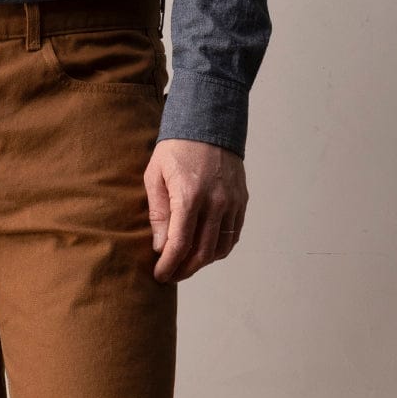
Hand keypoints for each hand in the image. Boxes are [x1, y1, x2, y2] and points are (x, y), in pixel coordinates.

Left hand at [144, 140, 247, 283]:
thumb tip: (161, 247)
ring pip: (219, 248)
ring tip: (185, 265)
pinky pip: (233, 235)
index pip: (180, 245)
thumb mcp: (155, 177)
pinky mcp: (241, 200)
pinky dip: (218, 249)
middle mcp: (215, 202)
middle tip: (170, 275)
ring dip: (201, 263)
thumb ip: (158, 214)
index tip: (159, 276)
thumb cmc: (176, 149)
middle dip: (184, 270)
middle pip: (202, 253)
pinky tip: (204, 250)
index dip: (168, 266)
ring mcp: (231, 202)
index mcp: (190, 196)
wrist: (209, 122)